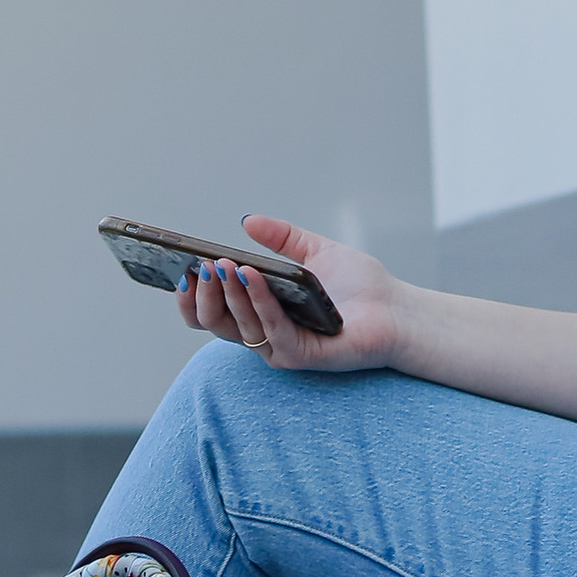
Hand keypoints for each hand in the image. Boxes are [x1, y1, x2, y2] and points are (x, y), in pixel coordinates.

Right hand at [177, 216, 400, 374]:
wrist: (396, 310)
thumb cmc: (359, 286)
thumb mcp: (314, 251)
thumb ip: (281, 238)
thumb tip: (247, 220)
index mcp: (260, 312)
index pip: (210, 312)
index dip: (190, 296)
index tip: (181, 269)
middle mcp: (263, 334)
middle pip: (214, 322)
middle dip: (202, 294)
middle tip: (200, 266)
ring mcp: (279, 347)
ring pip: (236, 326)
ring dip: (227, 294)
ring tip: (223, 265)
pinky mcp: (299, 356)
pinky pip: (270, 330)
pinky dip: (258, 301)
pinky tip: (253, 276)